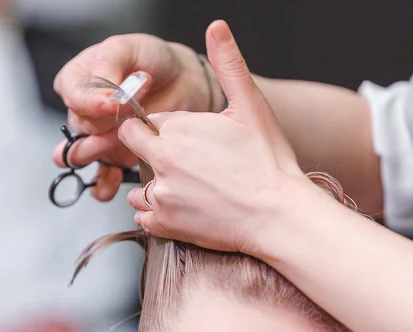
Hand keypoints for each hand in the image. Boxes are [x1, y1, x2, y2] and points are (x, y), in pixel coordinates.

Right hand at [52, 34, 222, 200]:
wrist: (182, 81)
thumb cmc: (152, 60)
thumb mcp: (128, 49)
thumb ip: (110, 64)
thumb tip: (103, 93)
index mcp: (78, 80)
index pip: (72, 95)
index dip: (90, 102)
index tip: (112, 102)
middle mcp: (84, 111)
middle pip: (80, 125)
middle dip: (106, 122)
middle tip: (132, 109)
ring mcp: (98, 136)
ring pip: (82, 153)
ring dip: (96, 153)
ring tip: (114, 143)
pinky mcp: (116, 156)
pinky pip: (101, 177)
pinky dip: (103, 183)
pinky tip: (112, 178)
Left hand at [119, 20, 308, 252]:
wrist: (278, 214)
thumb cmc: (269, 162)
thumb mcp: (252, 106)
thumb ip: (229, 64)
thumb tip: (216, 27)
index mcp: (178, 129)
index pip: (146, 120)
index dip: (163, 127)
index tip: (183, 137)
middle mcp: (162, 160)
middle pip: (134, 145)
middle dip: (149, 148)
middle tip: (182, 161)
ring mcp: (161, 194)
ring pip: (137, 184)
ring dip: (153, 184)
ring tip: (186, 188)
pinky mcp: (164, 223)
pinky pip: (142, 215)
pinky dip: (155, 212)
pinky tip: (181, 208)